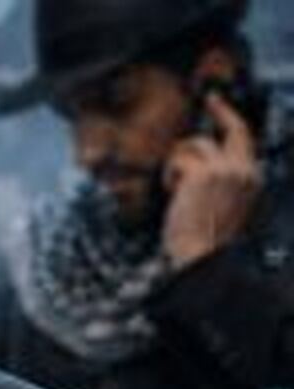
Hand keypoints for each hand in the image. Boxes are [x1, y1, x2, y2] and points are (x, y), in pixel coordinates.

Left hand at [162, 91, 260, 267]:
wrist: (200, 256)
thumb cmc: (205, 239)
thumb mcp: (223, 206)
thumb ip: (222, 180)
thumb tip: (200, 160)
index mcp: (252, 180)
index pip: (245, 141)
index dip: (231, 119)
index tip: (218, 104)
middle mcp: (243, 171)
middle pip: (235, 128)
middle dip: (223, 109)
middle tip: (210, 98)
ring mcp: (223, 170)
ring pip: (195, 144)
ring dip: (179, 162)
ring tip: (176, 187)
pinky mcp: (201, 173)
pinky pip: (177, 159)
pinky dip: (170, 174)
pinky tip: (172, 192)